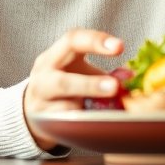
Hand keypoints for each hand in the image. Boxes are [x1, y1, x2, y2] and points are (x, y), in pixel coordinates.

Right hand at [23, 29, 123, 150]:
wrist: (32, 106)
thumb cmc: (65, 82)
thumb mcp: (80, 71)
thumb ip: (104, 73)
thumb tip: (131, 77)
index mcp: (55, 56)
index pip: (72, 40)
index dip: (96, 42)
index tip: (120, 47)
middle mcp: (43, 77)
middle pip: (63, 81)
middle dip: (90, 85)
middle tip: (115, 87)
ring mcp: (41, 102)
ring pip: (63, 109)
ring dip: (87, 110)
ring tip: (108, 109)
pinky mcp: (43, 121)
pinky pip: (65, 123)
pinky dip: (82, 121)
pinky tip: (95, 122)